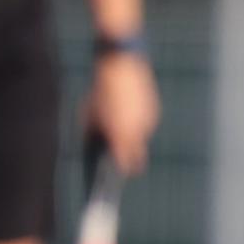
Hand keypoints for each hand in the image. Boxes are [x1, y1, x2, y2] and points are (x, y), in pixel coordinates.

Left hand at [82, 51, 159, 174]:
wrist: (121, 67)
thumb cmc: (100, 92)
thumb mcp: (88, 115)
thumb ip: (92, 134)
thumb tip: (92, 146)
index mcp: (121, 136)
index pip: (126, 166)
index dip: (121, 171)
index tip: (115, 175)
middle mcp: (138, 132)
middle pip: (137, 156)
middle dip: (128, 158)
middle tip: (118, 157)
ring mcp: (148, 122)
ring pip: (141, 138)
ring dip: (132, 137)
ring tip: (118, 127)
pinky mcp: (154, 112)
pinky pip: (146, 124)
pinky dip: (137, 123)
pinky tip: (127, 114)